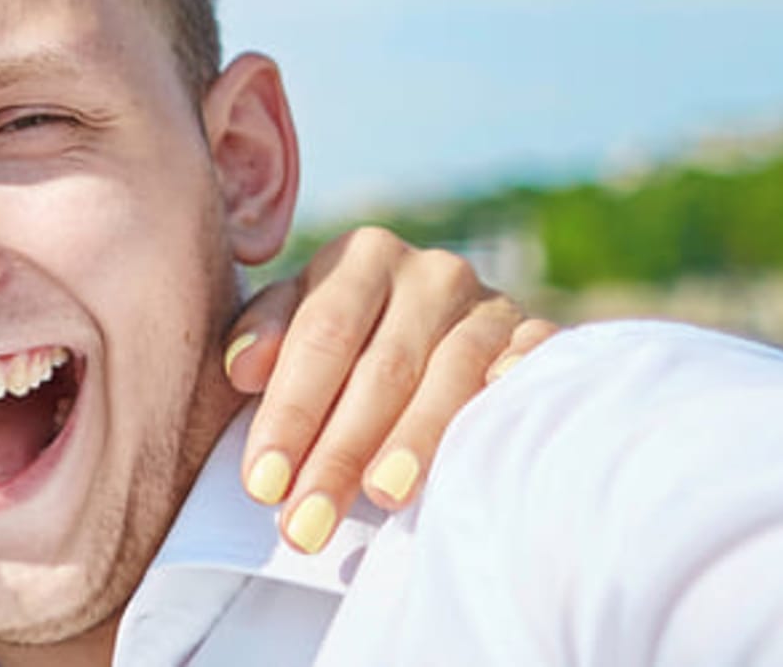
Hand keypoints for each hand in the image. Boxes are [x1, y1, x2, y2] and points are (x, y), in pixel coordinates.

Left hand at [220, 227, 558, 551]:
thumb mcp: (299, 331)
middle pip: (383, 367)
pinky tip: (481, 445)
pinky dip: (505, 399)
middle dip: (339, 452)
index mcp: (362, 257)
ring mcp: (492, 304)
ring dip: (414, 441)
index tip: (262, 484)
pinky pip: (529, 369)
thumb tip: (242, 369)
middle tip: (306, 524)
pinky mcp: (540, 338)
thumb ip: (266, 339)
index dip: (290, 412)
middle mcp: (431, 273)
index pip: (321, 338)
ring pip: (452, 376)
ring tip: (381, 498)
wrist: (448, 336)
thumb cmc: (351, 350)